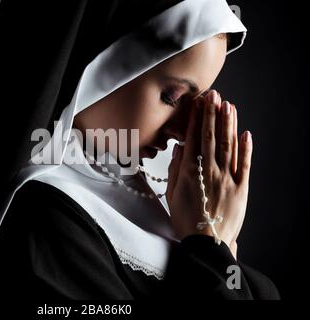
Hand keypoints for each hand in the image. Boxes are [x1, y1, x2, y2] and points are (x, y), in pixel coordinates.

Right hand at [166, 90, 252, 253]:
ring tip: (228, 105)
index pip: (193, 139)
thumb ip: (176, 169)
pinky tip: (246, 132)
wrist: (206, 243)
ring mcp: (227, 178)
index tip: (198, 103)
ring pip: (228, 145)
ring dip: (228, 124)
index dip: (196, 119)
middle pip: (211, 137)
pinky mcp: (241, 187)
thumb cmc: (186, 220)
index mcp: (190, 172)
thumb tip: (181, 148)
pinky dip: (246, 147)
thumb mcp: (172, 194)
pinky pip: (244, 163)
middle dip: (212, 114)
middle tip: (214, 95)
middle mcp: (210, 171)